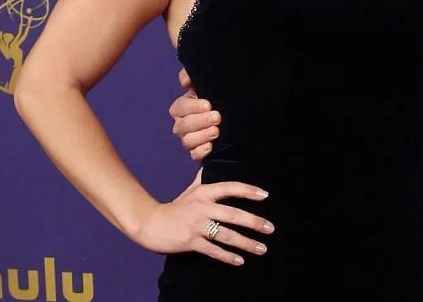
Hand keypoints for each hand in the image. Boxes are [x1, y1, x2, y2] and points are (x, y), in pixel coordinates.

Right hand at [134, 173, 273, 264]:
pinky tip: (240, 261)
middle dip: (254, 222)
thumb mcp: (191, 191)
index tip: (265, 195)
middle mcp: (202, 207)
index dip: (248, 191)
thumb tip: (211, 162)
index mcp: (204, 193)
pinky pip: (213, 250)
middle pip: (233, 214)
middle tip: (270, 228)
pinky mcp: (191, 242)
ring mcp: (196, 226)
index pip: (230, 188)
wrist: (151, 224)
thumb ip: (203, 179)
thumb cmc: (175, 208)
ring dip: (246, 243)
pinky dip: (228, 257)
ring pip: (227, 235)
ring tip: (262, 248)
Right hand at [170, 67, 219, 160]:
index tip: (208, 105)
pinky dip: (201, 151)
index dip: (192, 107)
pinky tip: (211, 146)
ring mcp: (189, 140)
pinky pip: (194, 155)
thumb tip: (184, 81)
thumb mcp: (206, 84)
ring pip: (187, 141)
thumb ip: (191, 76)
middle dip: (200, 121)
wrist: (232, 117)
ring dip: (202, 136)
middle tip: (217, 117)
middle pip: (183, 126)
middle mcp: (182, 124)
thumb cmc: (216, 98)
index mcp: (183, 108)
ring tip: (217, 131)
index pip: (179, 108)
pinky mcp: (198, 153)